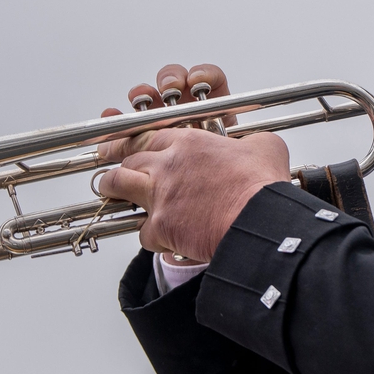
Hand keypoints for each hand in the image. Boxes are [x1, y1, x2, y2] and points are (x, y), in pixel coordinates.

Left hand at [96, 65, 290, 261]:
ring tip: (109, 191)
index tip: (126, 141)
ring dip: (111, 188)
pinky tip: (159, 238)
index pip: (150, 135)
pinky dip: (149, 236)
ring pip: (118, 185)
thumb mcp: (265, 148)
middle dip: (116, 159)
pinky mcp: (161, 226)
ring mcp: (160, 195)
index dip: (134, 138)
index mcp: (190, 143)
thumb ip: (252, 143)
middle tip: (110, 160)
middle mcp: (168, 165)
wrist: (257, 221)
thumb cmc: (262, 186)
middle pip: (128, 157)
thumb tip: (258, 145)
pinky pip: (142, 232)